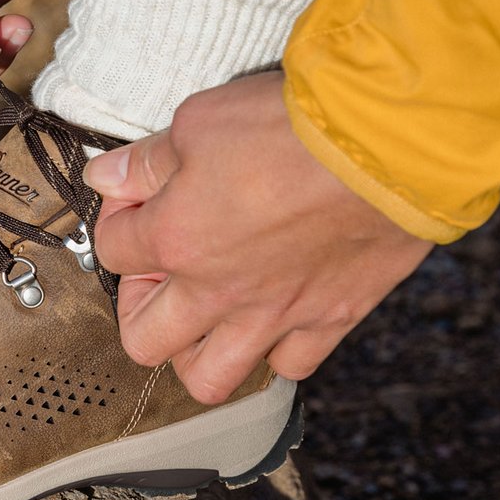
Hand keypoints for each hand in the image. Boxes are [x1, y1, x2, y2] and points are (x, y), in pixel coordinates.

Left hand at [84, 72, 433, 402]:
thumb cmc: (295, 126)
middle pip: (143, 339)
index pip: (111, 249)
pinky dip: (275, 350)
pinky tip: (274, 315)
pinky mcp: (330, 320)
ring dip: (195, 351)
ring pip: (210, 378)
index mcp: (174, 240)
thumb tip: (108, 177)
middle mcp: (216, 292)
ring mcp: (273, 315)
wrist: (392, 145)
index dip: (117, 219)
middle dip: (139, 305)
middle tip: (161, 268)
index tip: (137, 198)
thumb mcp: (201, 122)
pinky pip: (290, 366)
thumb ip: (147, 161)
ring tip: (205, 313)